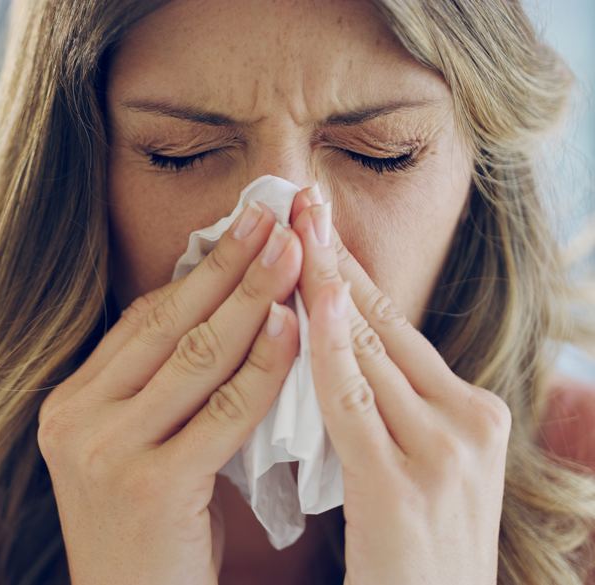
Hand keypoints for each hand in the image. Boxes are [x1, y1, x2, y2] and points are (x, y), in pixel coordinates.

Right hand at [38, 202, 301, 583]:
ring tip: (295, 254)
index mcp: (69, 405)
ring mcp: (105, 452)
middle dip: (228, 265)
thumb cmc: (150, 538)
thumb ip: (161, 392)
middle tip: (275, 215)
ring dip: (253, 299)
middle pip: (167, 325)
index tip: (242, 228)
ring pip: (196, 358)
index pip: (141, 322)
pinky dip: (263, 368)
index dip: (196, 271)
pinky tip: (296, 330)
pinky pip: (222, 413)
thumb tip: (221, 312)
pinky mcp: (149, 486)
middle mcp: (75, 420)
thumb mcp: (136, 453)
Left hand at [290, 191, 510, 584]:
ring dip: (323, 283)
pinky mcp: (403, 485)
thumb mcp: (410, 469)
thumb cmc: (409, 559)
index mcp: (470, 414)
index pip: (396, 327)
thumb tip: (326, 348)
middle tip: (298, 199)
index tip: (315, 223)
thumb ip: (381, 411)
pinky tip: (300, 302)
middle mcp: (468, 421)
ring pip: (368, 349)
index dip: (351, 272)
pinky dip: (324, 347)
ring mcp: (443, 451)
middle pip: (384, 322)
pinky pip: (351, 401)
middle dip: (334, 258)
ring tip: (291, 226)